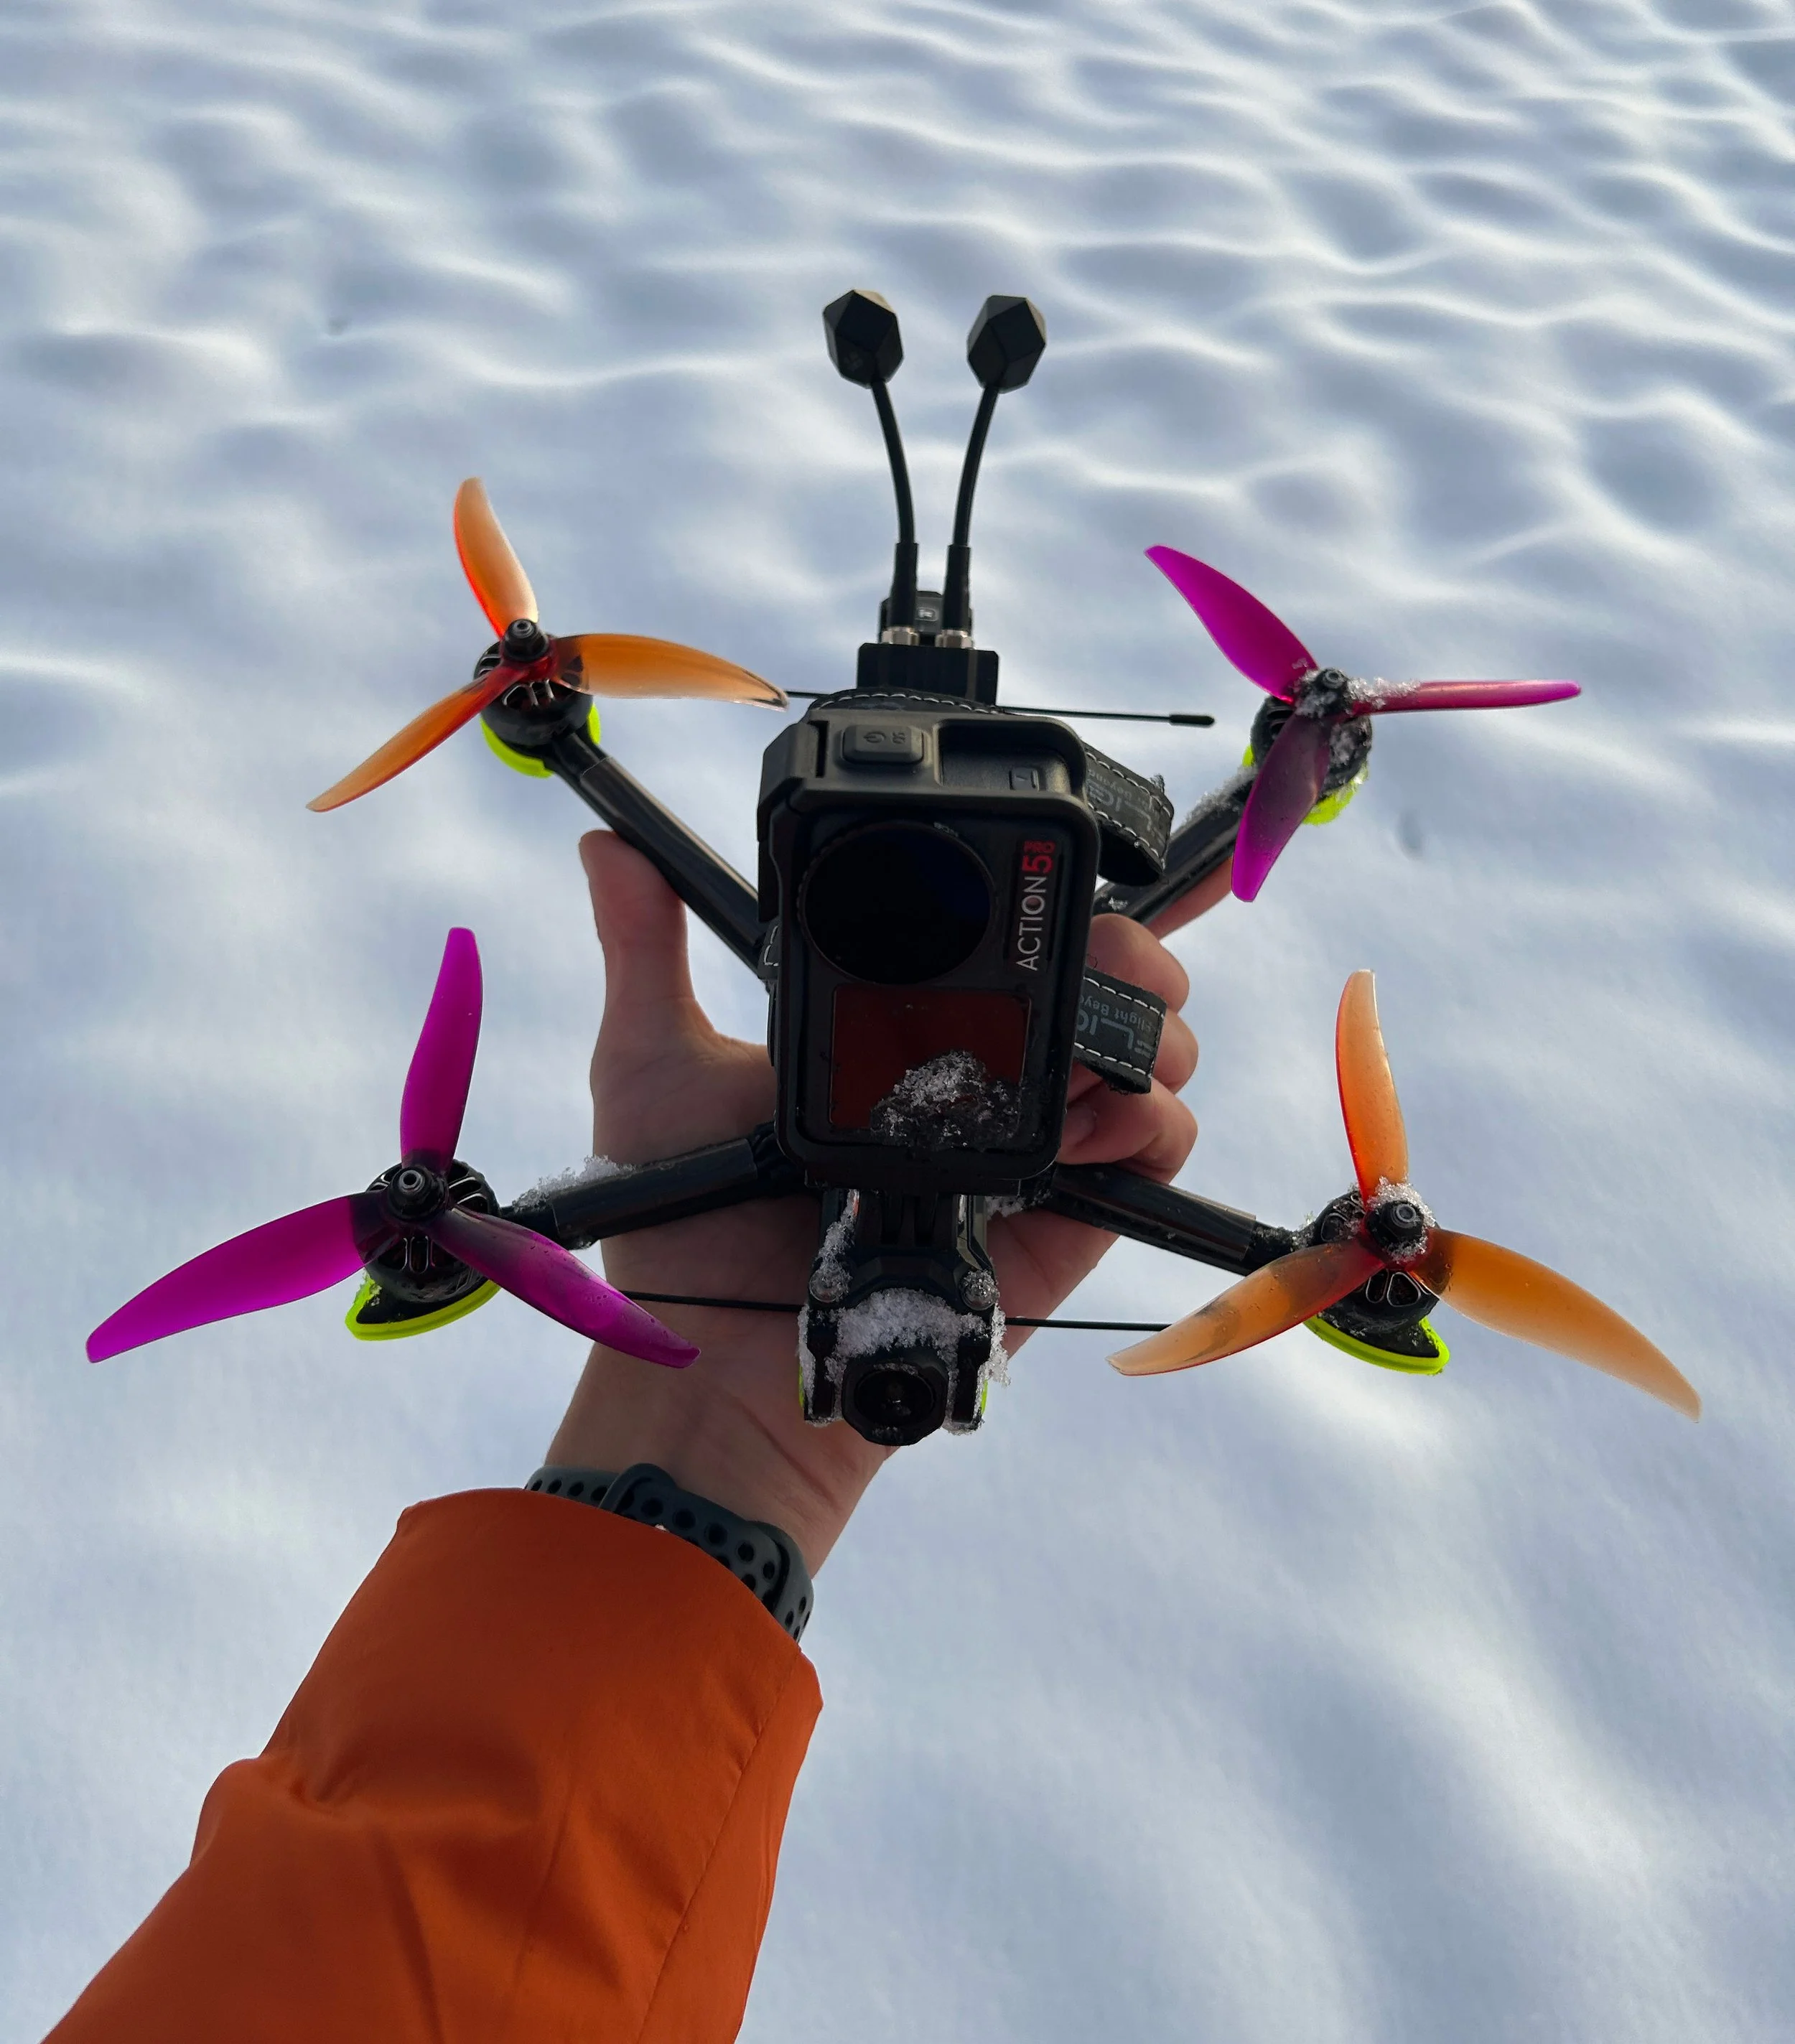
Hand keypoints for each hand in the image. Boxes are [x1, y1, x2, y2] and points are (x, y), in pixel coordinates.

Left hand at [547, 832, 1199, 1568]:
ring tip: (1097, 1048)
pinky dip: (1154, 1120)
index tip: (1054, 873)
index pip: (995, 946)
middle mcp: (976, 1081)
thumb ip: (647, 952)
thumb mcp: (656, 1069)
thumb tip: (606, 846)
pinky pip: (1155, 1148)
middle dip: (1128, 951)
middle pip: (1096, 984)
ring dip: (1148, 1027)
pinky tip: (1094, 1121)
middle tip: (1104, 954)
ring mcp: (1030, 1147)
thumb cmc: (685, 1230)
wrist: (733, 1369)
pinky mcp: (1069, 1217)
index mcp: (898, 1035)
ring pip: (1146, 1053)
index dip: (1044, 903)